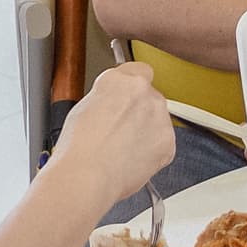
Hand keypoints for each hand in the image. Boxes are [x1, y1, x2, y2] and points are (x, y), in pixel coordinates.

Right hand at [51, 61, 173, 202]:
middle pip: (149, 95)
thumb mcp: (83, 108)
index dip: (132, 86)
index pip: (137, 70)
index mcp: (119, 80)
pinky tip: (132, 159)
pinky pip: (163, 142)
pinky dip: (153, 151)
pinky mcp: (168, 141)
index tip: (127, 97)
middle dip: (139, 111)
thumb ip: (107, 99)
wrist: (87, 176)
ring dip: (147, 130)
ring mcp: (159, 115)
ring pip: (158, 119)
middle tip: (121, 130)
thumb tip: (114, 104)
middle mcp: (143, 91)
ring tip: (123, 149)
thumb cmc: (78, 149)